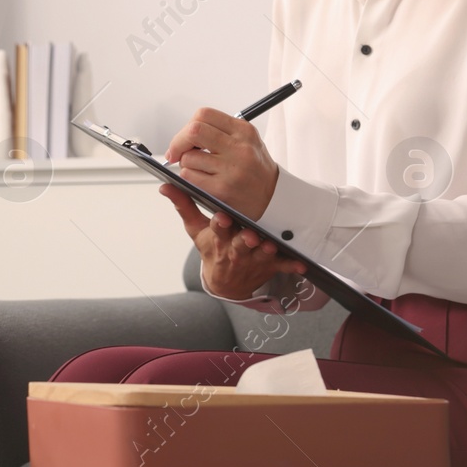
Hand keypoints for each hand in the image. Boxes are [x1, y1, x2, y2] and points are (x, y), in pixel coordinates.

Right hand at [160, 185, 305, 299]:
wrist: (226, 282)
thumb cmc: (212, 249)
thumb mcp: (195, 230)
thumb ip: (184, 205)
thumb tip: (165, 185)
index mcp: (218, 239)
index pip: (218, 230)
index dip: (220, 225)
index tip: (221, 217)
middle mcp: (235, 250)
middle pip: (240, 245)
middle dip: (244, 241)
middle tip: (249, 235)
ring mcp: (253, 259)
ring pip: (261, 254)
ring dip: (266, 250)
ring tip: (271, 245)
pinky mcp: (269, 266)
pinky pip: (282, 266)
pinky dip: (291, 266)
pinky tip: (301, 263)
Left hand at [165, 107, 278, 219]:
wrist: (275, 198)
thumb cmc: (255, 170)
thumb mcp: (247, 141)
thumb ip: (220, 132)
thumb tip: (185, 132)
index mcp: (244, 131)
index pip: (204, 115)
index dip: (187, 126)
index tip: (183, 138)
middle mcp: (239, 148)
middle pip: (194, 131)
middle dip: (178, 142)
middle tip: (176, 152)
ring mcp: (231, 169)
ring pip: (188, 157)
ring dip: (186, 165)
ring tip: (199, 170)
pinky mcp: (223, 189)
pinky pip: (190, 177)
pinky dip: (189, 179)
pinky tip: (201, 181)